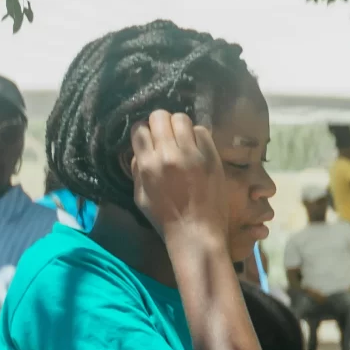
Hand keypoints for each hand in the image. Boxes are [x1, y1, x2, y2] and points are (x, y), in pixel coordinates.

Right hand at [130, 109, 239, 242]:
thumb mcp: (139, 195)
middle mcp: (170, 154)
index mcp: (148, 164)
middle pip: (160, 116)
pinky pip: (203, 131)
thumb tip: (140, 151)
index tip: (149, 140)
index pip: (139, 128)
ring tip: (182, 140)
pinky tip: (196, 147)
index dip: (143, 132)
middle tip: (165, 136)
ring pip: (182, 118)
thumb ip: (137, 169)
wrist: (197, 232)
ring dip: (179, 126)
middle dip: (160, 123)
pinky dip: (198, 135)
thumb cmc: (165, 218)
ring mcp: (193, 154)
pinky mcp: (212, 157)